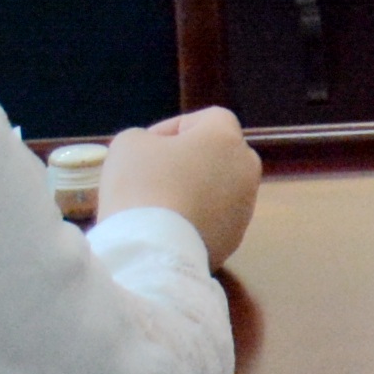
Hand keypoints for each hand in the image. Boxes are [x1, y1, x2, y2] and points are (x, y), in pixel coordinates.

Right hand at [96, 107, 259, 262]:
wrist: (154, 253)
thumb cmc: (142, 187)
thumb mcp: (128, 144)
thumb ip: (145, 138)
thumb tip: (154, 152)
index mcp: (227, 138)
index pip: (208, 119)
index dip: (174, 127)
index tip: (147, 145)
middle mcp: (246, 169)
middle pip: (218, 155)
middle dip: (188, 160)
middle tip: (153, 173)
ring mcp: (245, 207)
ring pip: (217, 190)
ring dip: (192, 192)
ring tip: (156, 205)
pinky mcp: (235, 240)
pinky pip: (212, 220)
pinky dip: (193, 221)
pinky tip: (165, 230)